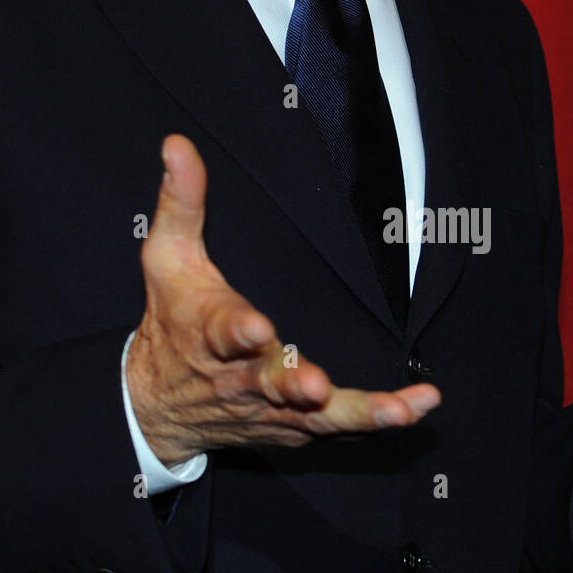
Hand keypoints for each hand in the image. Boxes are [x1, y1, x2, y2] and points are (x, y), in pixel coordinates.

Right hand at [126, 133, 440, 466]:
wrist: (157, 403)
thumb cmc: (170, 318)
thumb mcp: (167, 255)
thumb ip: (181, 200)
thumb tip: (178, 144)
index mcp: (208, 332)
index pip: (221, 330)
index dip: (239, 331)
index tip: (256, 328)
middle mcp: (239, 378)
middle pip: (268, 383)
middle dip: (293, 383)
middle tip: (316, 385)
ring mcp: (269, 408)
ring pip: (315, 416)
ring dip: (357, 413)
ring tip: (400, 409)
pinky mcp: (293, 426)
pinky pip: (336, 428)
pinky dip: (373, 422)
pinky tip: (415, 409)